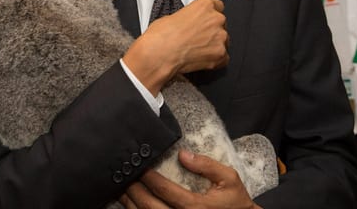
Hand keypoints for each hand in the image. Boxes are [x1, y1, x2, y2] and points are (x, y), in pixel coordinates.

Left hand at [121, 150, 261, 208]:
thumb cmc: (235, 202)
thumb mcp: (229, 179)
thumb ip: (207, 165)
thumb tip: (183, 154)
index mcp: (196, 207)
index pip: (164, 191)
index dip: (148, 178)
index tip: (139, 166)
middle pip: (149, 207)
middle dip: (134, 191)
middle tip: (125, 175)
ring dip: (131, 204)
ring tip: (121, 188)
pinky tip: (131, 203)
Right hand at [122, 0, 228, 94]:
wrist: (159, 54)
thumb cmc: (161, 36)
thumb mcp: (171, 16)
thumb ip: (188, 17)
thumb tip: (188, 23)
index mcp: (204, 5)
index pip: (218, 6)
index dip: (209, 15)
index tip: (205, 21)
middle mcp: (216, 19)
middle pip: (221, 24)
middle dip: (211, 31)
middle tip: (197, 38)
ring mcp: (221, 37)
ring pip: (223, 41)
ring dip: (213, 45)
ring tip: (196, 50)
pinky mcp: (221, 55)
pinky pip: (223, 57)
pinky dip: (214, 59)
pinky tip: (200, 59)